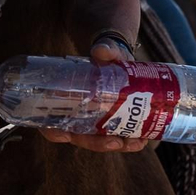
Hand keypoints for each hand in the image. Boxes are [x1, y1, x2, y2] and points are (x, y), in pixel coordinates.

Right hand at [38, 36, 148, 153]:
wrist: (121, 55)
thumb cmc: (107, 54)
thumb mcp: (107, 50)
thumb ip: (105, 49)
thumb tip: (100, 51)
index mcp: (68, 100)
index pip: (52, 123)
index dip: (55, 133)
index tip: (65, 135)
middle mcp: (81, 114)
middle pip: (82, 137)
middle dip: (98, 144)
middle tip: (115, 143)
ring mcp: (98, 119)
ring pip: (103, 140)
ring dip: (119, 145)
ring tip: (136, 144)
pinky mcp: (115, 118)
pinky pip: (119, 134)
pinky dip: (130, 140)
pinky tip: (143, 140)